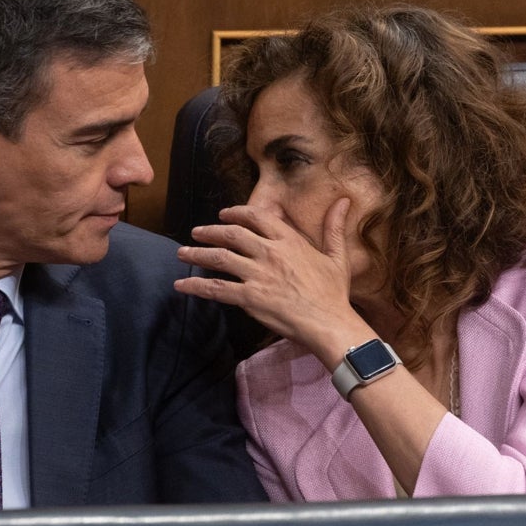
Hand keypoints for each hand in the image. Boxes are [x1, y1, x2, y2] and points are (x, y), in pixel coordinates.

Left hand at [174, 199, 368, 360]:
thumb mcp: (337, 256)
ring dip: (197, 254)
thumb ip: (334, 227)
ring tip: (182, 253)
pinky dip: (196, 286)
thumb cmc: (333, 293)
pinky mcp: (249, 298)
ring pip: (219, 258)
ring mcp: (257, 275)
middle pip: (231, 234)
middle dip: (210, 231)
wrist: (329, 323)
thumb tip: (344, 202)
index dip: (236, 213)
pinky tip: (181, 285)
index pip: (256, 217)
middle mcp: (269, 253)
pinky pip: (216, 289)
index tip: (224, 214)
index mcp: (288, 241)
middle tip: (196, 232)